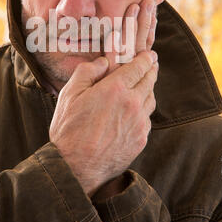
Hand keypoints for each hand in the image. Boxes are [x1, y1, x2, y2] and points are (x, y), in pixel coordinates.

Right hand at [49, 0, 157, 195]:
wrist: (75, 167)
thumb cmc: (69, 130)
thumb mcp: (70, 94)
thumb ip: (87, 72)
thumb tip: (103, 62)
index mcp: (115, 88)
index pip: (138, 67)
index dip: (146, 58)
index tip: (149, 54)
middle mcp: (132, 103)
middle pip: (149, 81)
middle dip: (151, 70)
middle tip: (152, 64)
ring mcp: (139, 123)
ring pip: (151, 100)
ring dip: (149, 90)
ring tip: (144, 86)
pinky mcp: (140, 140)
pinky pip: (147, 120)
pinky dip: (144, 112)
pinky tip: (136, 112)